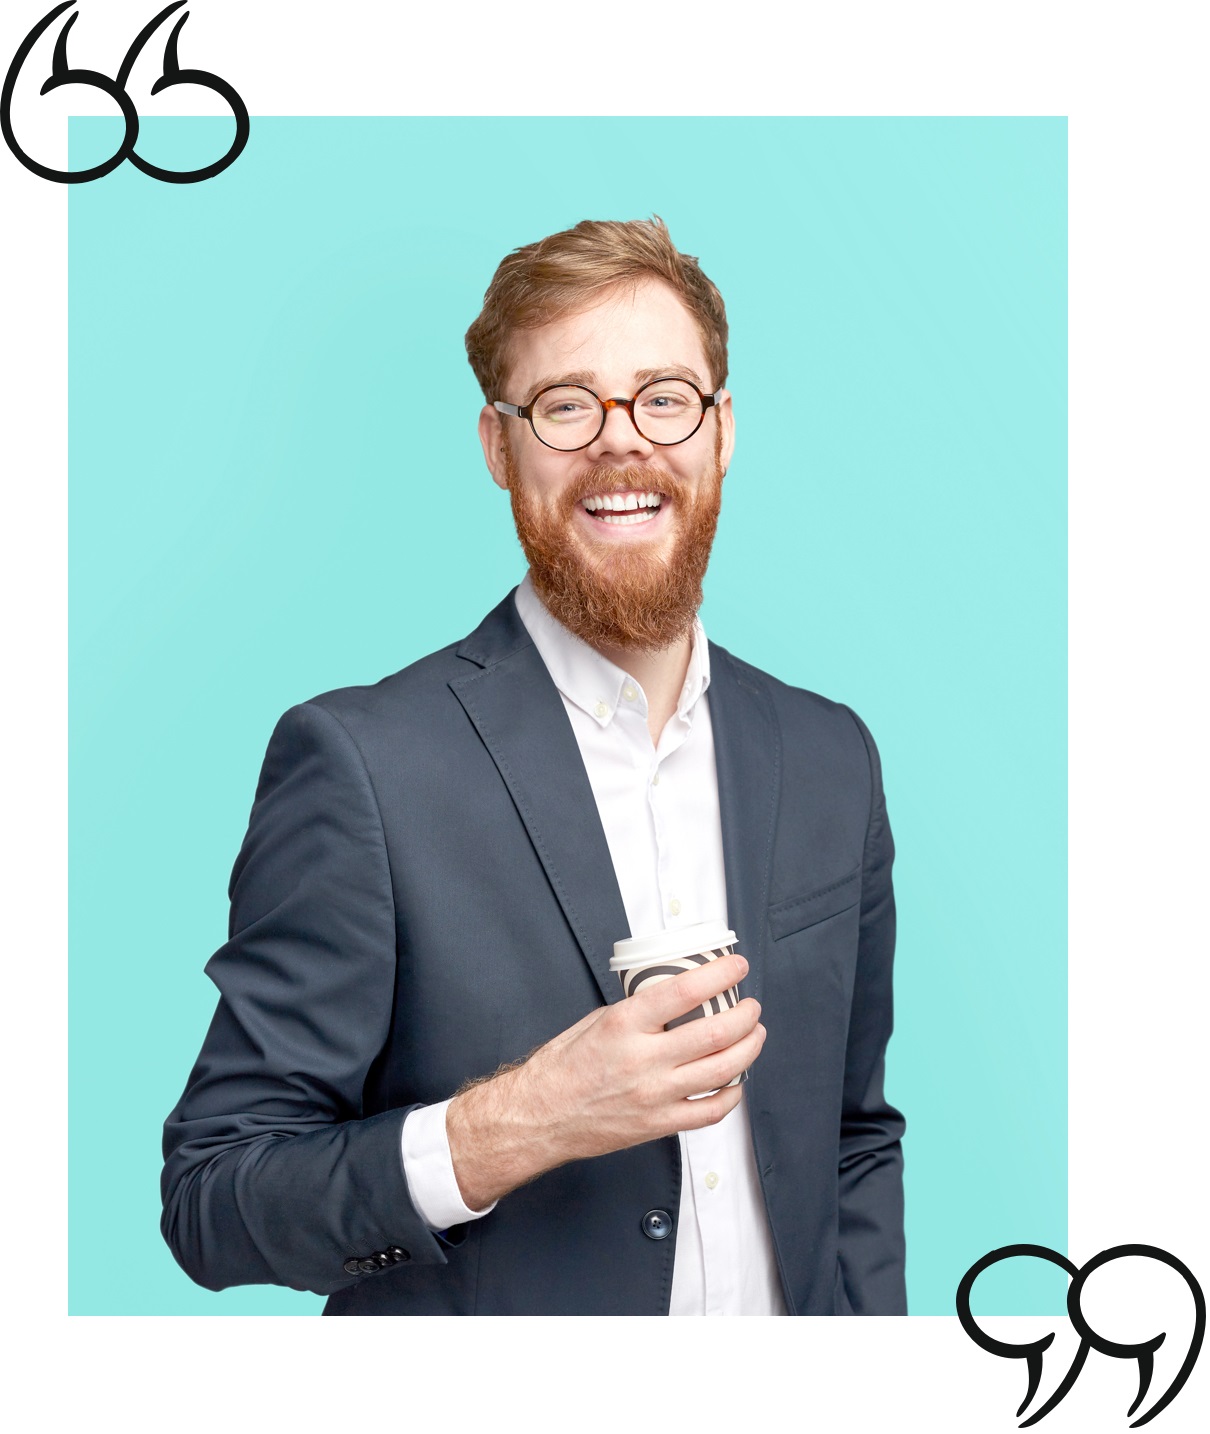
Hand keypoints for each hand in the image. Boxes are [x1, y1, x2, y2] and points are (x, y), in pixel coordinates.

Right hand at [445, 952, 764, 1209]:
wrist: (540, 1117)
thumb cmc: (562, 1069)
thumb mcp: (596, 1021)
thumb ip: (638, 1011)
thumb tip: (674, 997)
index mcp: (624, 1026)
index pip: (685, 992)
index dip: (720, 975)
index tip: (737, 967)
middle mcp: (642, 1060)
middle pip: (716, 1032)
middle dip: (745, 1014)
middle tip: (750, 1005)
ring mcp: (654, 1096)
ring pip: (723, 1070)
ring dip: (749, 1048)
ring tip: (754, 1035)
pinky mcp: (659, 1124)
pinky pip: (711, 1110)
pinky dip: (733, 1093)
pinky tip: (736, 1080)